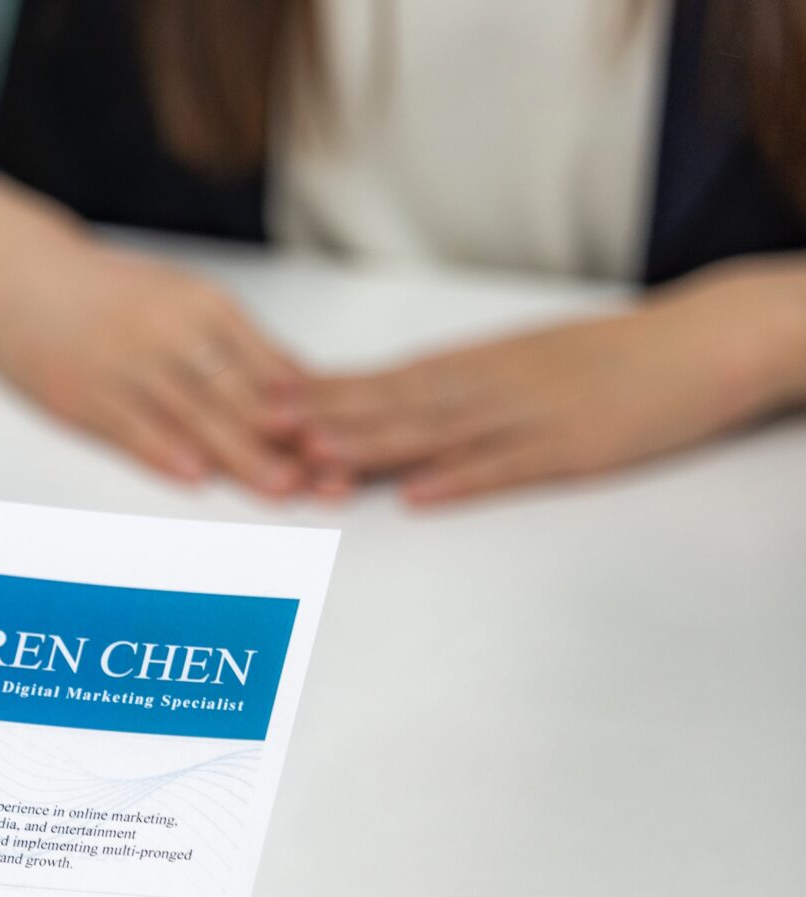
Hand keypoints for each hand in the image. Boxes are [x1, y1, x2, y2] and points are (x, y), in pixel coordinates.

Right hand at [0, 169, 309, 494]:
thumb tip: (301, 387)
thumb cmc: (111, 296)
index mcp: (203, 305)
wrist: (21, 274)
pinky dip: (163, 451)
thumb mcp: (181, 300)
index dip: (309, 409)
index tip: (348, 442)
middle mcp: (168, 329)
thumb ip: (237, 344)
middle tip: (327, 476)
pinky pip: (130, 426)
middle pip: (239, 393)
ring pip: (192, 414)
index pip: (268, 364)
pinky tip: (194, 475)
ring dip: (239, 454)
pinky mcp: (82, 392)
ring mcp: (123, 362)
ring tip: (278, 488)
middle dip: (286, 439)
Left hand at [295, 257, 805, 503]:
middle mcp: (486, 387)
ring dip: (374, 448)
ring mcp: (526, 418)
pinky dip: (461, 480)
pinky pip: (507, 467)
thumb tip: (381, 404)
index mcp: (470, 365)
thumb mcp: (516, 361)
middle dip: (321, 421)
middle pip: (389, 406)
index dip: (314, 396)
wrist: (702, 342)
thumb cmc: (605, 357)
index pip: (376, 381)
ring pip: (436, 434)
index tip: (253, 404)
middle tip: (257, 431)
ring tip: (316, 459)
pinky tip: (420, 495)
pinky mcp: (570, 449)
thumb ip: (449, 385)